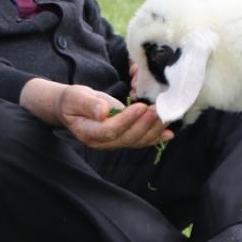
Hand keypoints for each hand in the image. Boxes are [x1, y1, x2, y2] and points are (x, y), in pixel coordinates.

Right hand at [22, 78, 172, 149]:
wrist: (72, 108)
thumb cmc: (73, 100)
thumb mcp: (76, 97)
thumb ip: (89, 104)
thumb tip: (103, 111)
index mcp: (89, 132)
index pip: (110, 130)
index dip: (127, 120)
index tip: (140, 106)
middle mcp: (102, 142)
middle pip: (127, 138)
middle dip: (145, 124)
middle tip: (157, 109)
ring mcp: (113, 143)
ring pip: (136, 141)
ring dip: (153, 130)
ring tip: (166, 117)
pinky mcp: (123, 139)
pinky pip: (140, 141)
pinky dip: (156, 137)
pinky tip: (169, 134)